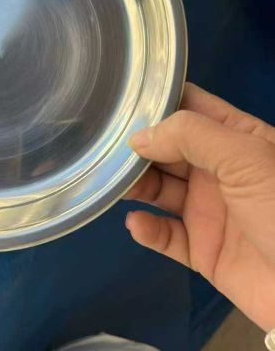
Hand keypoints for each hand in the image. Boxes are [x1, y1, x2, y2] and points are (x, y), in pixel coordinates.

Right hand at [124, 83, 274, 331]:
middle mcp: (220, 171)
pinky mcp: (204, 252)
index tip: (120, 98)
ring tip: (112, 183)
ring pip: (160, 189)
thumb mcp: (246, 157)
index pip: (191, 107)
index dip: (158, 101)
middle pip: (168, 148)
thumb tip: (139, 137)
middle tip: (103, 145)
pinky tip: (136, 222)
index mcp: (238, 139)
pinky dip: (147, 229)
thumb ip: (192, 135)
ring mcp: (210, 211)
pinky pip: (166, 236)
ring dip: (135, 184)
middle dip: (137, 145)